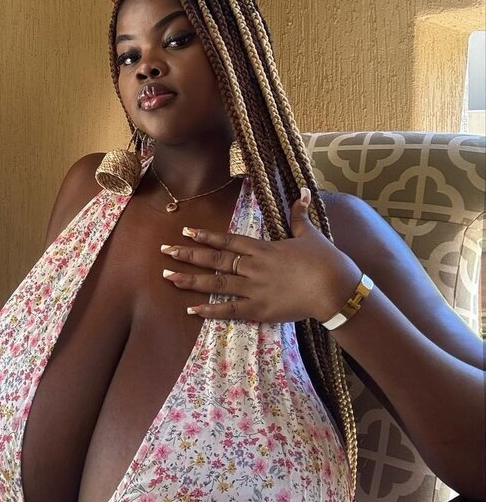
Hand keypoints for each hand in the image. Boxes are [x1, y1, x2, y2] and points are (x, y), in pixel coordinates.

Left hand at [160, 188, 360, 322]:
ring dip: (190, 280)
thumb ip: (300, 215)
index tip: (186, 230)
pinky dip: (210, 310)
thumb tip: (303, 191)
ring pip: (216, 283)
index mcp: (262, 248)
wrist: (335, 289)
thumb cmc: (325, 260)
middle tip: (165, 251)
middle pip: (215, 260)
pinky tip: (191, 310)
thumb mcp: (310, 234)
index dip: (206, 236)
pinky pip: (229, 310)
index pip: (228, 240)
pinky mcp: (259, 310)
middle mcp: (252, 267)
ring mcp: (253, 289)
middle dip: (188, 255)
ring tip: (168, 277)